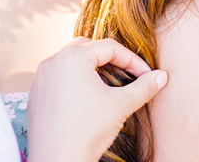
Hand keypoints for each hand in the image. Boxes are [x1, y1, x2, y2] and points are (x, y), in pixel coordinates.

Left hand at [27, 37, 167, 161]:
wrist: (58, 158)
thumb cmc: (88, 129)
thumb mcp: (121, 105)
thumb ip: (144, 87)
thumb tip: (162, 77)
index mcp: (73, 57)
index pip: (109, 48)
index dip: (133, 60)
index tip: (147, 75)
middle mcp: (53, 61)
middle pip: (87, 47)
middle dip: (109, 58)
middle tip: (126, 74)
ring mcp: (41, 76)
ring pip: (69, 61)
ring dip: (90, 68)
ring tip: (107, 86)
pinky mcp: (36, 92)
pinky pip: (57, 77)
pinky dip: (73, 80)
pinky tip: (86, 99)